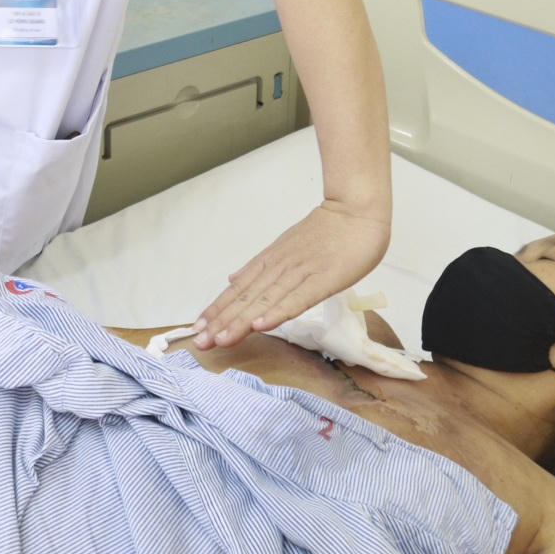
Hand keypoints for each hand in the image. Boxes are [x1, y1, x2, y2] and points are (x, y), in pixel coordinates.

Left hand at [193, 201, 390, 348]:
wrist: (356, 210)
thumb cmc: (328, 232)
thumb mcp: (286, 246)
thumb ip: (261, 266)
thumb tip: (233, 279)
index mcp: (270, 261)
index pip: (238, 289)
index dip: (217, 309)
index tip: (198, 330)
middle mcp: (279, 267)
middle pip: (246, 297)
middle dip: (221, 321)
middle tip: (200, 343)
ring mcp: (300, 272)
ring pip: (265, 300)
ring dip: (241, 321)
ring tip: (220, 339)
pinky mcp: (322, 279)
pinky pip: (297, 298)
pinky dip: (277, 312)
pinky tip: (260, 326)